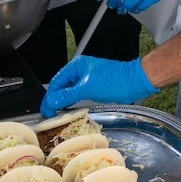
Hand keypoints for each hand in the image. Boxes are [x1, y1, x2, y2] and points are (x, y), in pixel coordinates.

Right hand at [40, 56, 155, 116]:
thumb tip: (51, 101)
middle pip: (62, 87)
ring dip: (62, 103)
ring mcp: (87, 80)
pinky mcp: (94, 88)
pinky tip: (69, 111)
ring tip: (56, 115)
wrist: (135, 82)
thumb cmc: (115, 80)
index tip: (45, 110)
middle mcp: (80, 71)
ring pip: (70, 92)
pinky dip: (72, 103)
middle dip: (54, 100)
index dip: (49, 96)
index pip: (56, 82)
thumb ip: (68, 95)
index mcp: (77, 66)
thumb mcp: (87, 88)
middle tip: (48, 114)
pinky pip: (78, 96)